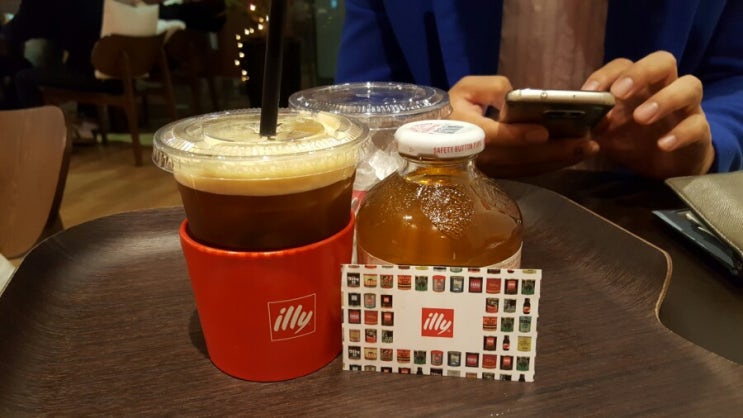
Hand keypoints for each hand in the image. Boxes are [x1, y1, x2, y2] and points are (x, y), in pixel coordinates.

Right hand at [448, 76, 598, 177]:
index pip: (493, 137)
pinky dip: (551, 165)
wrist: (435, 138)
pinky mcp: (498, 175)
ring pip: (527, 167)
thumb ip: (491, 88)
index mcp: (466, 131)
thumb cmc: (453, 107)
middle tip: (585, 142)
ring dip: (559, 160)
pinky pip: (527, 172)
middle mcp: (478, 156)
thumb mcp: (466, 88)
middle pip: (519, 157)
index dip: (518, 135)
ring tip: (587, 149)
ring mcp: (489, 169)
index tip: (543, 132)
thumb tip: (516, 99)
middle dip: (554, 150)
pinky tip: (572, 156)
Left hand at [583, 51, 713, 178]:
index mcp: (638, 85)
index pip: (623, 65)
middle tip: (619, 93)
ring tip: (641, 117)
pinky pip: (698, 124)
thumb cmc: (632, 140)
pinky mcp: (700, 130)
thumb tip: (573, 121)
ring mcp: (685, 107)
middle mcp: (664, 87)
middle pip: (662, 62)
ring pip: (689, 86)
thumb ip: (591, 126)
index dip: (606, 74)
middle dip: (641, 73)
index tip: (588, 92)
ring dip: (664, 99)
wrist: (663, 167)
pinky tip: (662, 144)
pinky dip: (681, 133)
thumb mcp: (606, 134)